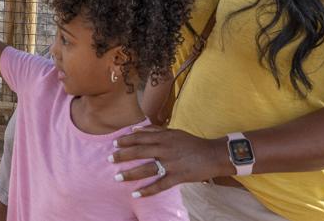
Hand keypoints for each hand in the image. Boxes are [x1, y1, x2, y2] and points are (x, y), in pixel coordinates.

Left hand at [110, 126, 230, 197]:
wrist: (214, 155)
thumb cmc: (192, 142)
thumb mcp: (174, 132)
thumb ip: (155, 130)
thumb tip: (135, 128)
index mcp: (164, 137)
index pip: (140, 137)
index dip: (126, 140)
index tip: (114, 144)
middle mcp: (166, 149)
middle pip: (140, 152)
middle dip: (122, 155)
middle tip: (109, 159)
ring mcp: (171, 164)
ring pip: (147, 169)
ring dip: (130, 174)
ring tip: (116, 177)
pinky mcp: (178, 177)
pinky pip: (160, 185)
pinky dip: (147, 190)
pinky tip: (135, 194)